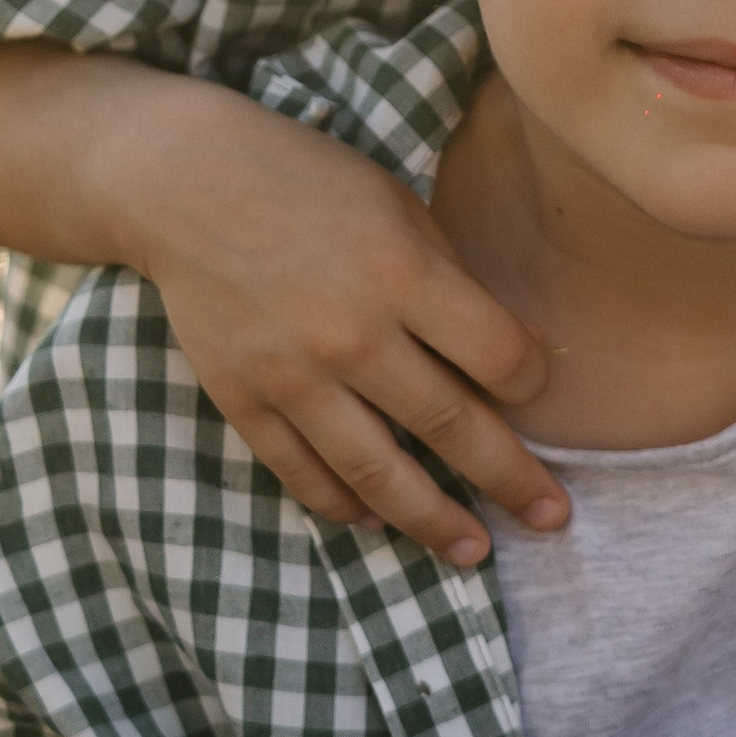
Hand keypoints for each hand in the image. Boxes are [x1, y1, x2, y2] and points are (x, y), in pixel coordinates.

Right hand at [136, 87, 565, 562]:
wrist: (184, 184)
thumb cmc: (309, 185)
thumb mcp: (400, 209)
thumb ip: (456, 282)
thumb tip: (525, 353)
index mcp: (401, 273)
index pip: (497, 357)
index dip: (531, 383)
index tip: (534, 391)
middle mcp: (351, 334)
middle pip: (450, 426)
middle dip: (510, 479)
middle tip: (551, 518)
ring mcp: (292, 375)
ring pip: (377, 473)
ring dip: (433, 521)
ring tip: (471, 552)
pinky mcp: (242, 399)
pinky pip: (302, 473)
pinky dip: (342, 504)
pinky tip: (376, 521)